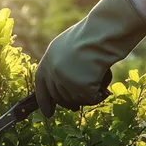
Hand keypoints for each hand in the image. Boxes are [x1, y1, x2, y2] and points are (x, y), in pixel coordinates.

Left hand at [34, 0, 145, 116]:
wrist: (104, 32)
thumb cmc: (93, 35)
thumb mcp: (68, 46)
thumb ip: (62, 63)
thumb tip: (64, 84)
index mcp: (48, 59)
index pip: (41, 84)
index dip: (44, 100)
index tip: (48, 113)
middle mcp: (53, 71)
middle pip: (59, 96)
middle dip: (68, 102)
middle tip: (77, 105)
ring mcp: (66, 79)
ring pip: (75, 99)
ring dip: (86, 95)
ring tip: (98, 81)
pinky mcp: (80, 86)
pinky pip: (90, 99)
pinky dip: (98, 96)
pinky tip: (104, 87)